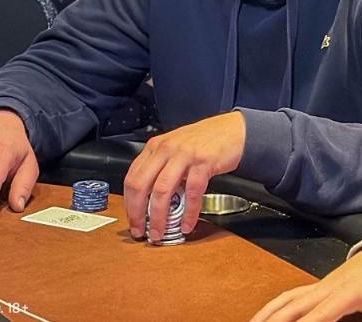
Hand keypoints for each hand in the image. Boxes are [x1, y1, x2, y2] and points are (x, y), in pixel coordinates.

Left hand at [123, 111, 244, 241]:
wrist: (232, 129)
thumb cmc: (204, 140)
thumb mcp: (175, 148)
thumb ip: (161, 168)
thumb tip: (151, 199)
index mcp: (155, 147)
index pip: (131, 177)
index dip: (129, 203)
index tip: (133, 220)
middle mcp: (166, 150)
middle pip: (141, 185)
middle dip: (137, 213)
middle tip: (141, 231)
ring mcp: (183, 155)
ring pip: (162, 190)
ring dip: (158, 216)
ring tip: (160, 232)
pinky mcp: (203, 162)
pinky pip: (192, 192)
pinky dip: (189, 213)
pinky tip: (187, 224)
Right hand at [250, 246, 361, 321]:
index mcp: (348, 291)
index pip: (323, 312)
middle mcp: (328, 287)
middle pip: (296, 305)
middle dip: (276, 320)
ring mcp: (320, 286)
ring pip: (288, 300)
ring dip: (268, 313)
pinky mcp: (317, 287)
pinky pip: (290, 296)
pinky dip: (274, 306)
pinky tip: (263, 316)